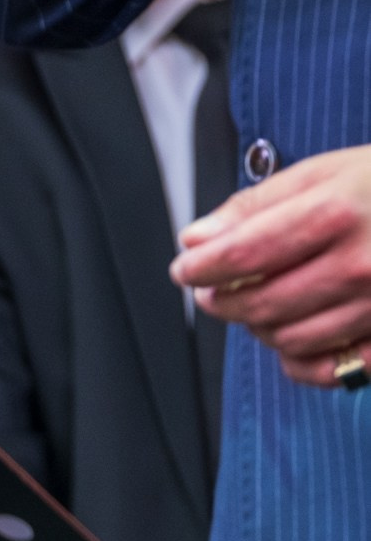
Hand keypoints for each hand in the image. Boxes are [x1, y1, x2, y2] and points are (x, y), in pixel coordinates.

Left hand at [171, 145, 370, 386]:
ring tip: (257, 304)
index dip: (201, 267)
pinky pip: (327, 369)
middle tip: (212, 290)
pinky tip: (292, 335)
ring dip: (257, 327)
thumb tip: (196, 240)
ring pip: (286, 338)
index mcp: (341, 212)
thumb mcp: (330, 171)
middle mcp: (363, 263)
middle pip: (259, 303)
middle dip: (222, 299)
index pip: (242, 254)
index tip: (186, 268)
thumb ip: (257, 205)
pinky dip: (297, 359)